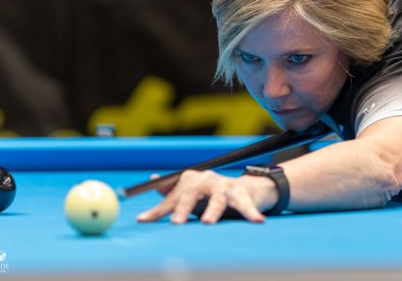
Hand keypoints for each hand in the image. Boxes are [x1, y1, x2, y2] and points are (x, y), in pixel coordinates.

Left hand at [136, 170, 273, 224]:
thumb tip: (152, 181)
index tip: (144, 219)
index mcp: (191, 180)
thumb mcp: (191, 193)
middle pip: (192, 193)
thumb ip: (171, 193)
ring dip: (212, 211)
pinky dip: (251, 213)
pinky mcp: (242, 193)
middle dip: (183, 207)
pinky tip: (257, 220)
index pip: (172, 197)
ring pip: (217, 199)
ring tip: (208, 222)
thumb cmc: (212, 194)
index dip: (159, 209)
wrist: (245, 189)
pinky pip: (246, 205)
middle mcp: (207, 179)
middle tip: (176, 222)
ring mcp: (224, 186)